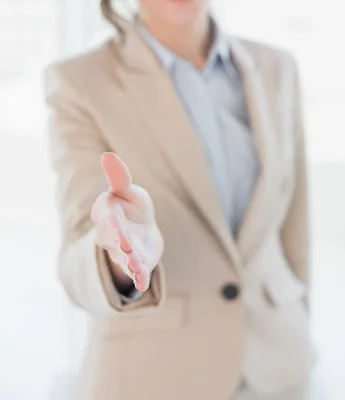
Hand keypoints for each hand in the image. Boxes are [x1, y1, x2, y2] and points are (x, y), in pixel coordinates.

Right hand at [91, 152, 163, 291]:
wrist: (143, 232)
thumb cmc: (133, 206)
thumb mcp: (129, 191)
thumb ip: (120, 178)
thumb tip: (107, 155)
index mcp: (108, 214)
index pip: (106, 214)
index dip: (108, 216)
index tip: (111, 216)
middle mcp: (111, 235)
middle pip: (113, 238)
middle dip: (120, 241)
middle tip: (126, 244)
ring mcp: (122, 252)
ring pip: (124, 258)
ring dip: (130, 262)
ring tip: (137, 265)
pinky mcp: (135, 265)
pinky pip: (136, 273)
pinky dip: (139, 277)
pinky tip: (143, 283)